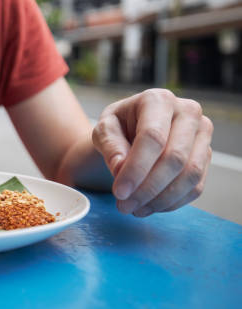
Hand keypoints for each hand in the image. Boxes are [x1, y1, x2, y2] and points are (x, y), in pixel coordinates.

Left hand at [92, 89, 212, 216]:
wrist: (132, 131)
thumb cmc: (117, 128)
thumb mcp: (103, 131)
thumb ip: (111, 148)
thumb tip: (122, 170)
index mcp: (158, 100)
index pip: (152, 137)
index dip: (136, 168)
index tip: (119, 192)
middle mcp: (187, 113)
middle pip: (175, 158)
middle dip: (148, 188)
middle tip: (124, 206)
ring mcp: (202, 134)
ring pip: (190, 175)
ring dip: (160, 199)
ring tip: (133, 208)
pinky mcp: (206, 156)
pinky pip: (195, 186)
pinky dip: (171, 202)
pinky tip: (149, 206)